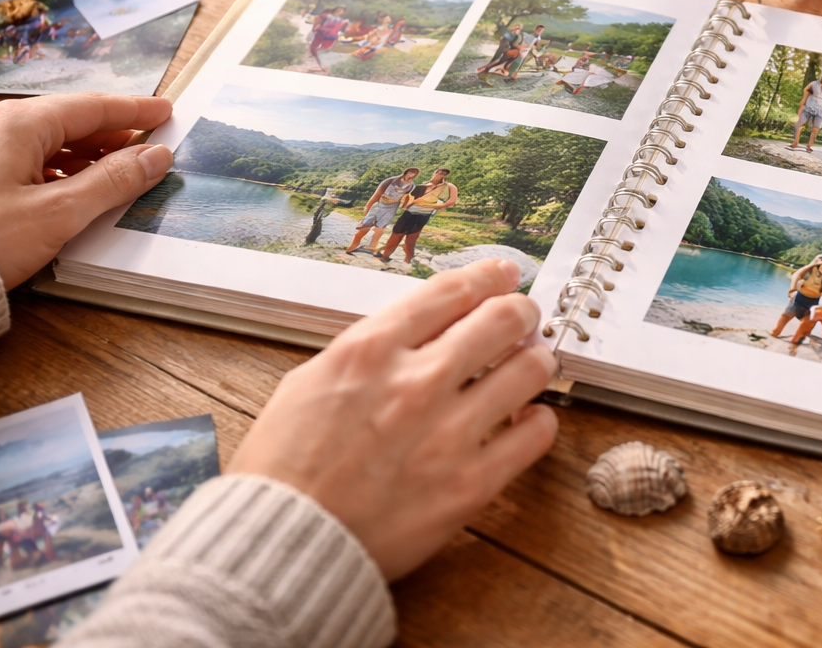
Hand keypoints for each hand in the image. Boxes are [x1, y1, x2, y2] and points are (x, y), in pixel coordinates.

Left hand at [0, 93, 173, 286]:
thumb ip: (113, 181)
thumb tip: (153, 157)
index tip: (163, 113)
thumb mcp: (59, 212)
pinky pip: (18, 161)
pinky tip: (68, 192)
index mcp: (18, 124)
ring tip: (114, 175)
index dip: (133, 112)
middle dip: (109, 137)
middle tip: (146, 147)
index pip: (91, 108)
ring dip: (82, 157)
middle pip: (66, 123)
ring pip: (42, 144)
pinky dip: (53, 170)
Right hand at [229, 259, 557, 580]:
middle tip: (525, 316)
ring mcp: (448, 433)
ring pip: (530, 369)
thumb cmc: (283, 470)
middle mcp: (416, 382)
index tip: (503, 275)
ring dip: (537, 359)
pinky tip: (527, 419)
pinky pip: (535, 435)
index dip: (487, 277)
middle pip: (502, 318)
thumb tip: (412, 335)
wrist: (283, 544)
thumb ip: (367, 353)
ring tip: (533, 363)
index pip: (450, 291)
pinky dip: (539, 419)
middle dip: (522, 311)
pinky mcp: (470, 484)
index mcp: (370, 350)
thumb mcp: (309, 382)